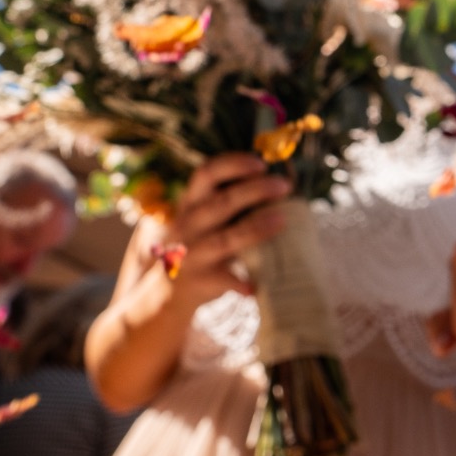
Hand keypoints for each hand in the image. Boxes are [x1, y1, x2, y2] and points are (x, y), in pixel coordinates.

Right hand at [133, 155, 289, 308]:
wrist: (170, 291)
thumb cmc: (203, 244)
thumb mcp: (206, 218)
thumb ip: (232, 202)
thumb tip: (279, 183)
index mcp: (191, 203)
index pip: (206, 174)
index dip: (233, 165)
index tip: (262, 164)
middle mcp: (188, 225)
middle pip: (220, 203)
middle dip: (254, 191)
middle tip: (284, 186)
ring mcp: (192, 254)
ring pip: (224, 239)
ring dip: (254, 229)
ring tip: (282, 220)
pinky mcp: (201, 281)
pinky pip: (223, 280)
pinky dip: (240, 282)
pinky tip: (257, 284)